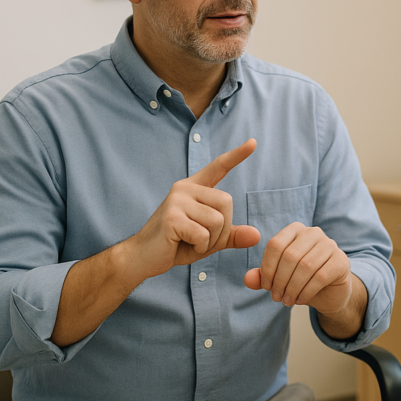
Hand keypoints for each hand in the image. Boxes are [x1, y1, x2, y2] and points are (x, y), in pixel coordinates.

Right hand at [125, 139, 261, 281]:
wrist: (143, 257)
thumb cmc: (177, 245)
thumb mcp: (210, 240)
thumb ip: (231, 235)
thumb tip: (257, 235)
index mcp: (194, 188)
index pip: (219, 167)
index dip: (237, 155)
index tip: (253, 142)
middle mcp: (185, 188)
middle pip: (227, 202)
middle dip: (222, 229)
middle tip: (202, 240)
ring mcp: (176, 200)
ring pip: (217, 220)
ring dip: (211, 240)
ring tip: (191, 242)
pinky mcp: (171, 217)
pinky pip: (203, 234)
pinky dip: (200, 247)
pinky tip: (182, 245)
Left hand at [244, 223, 353, 314]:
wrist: (330, 292)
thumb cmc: (302, 281)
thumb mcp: (279, 279)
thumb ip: (263, 277)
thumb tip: (248, 279)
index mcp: (296, 230)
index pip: (276, 245)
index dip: (267, 267)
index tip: (266, 286)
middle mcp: (314, 233)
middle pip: (290, 255)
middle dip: (280, 280)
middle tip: (276, 297)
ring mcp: (330, 245)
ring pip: (305, 266)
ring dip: (292, 287)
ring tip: (287, 301)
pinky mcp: (341, 261)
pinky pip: (320, 276)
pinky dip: (306, 291)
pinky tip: (300, 299)